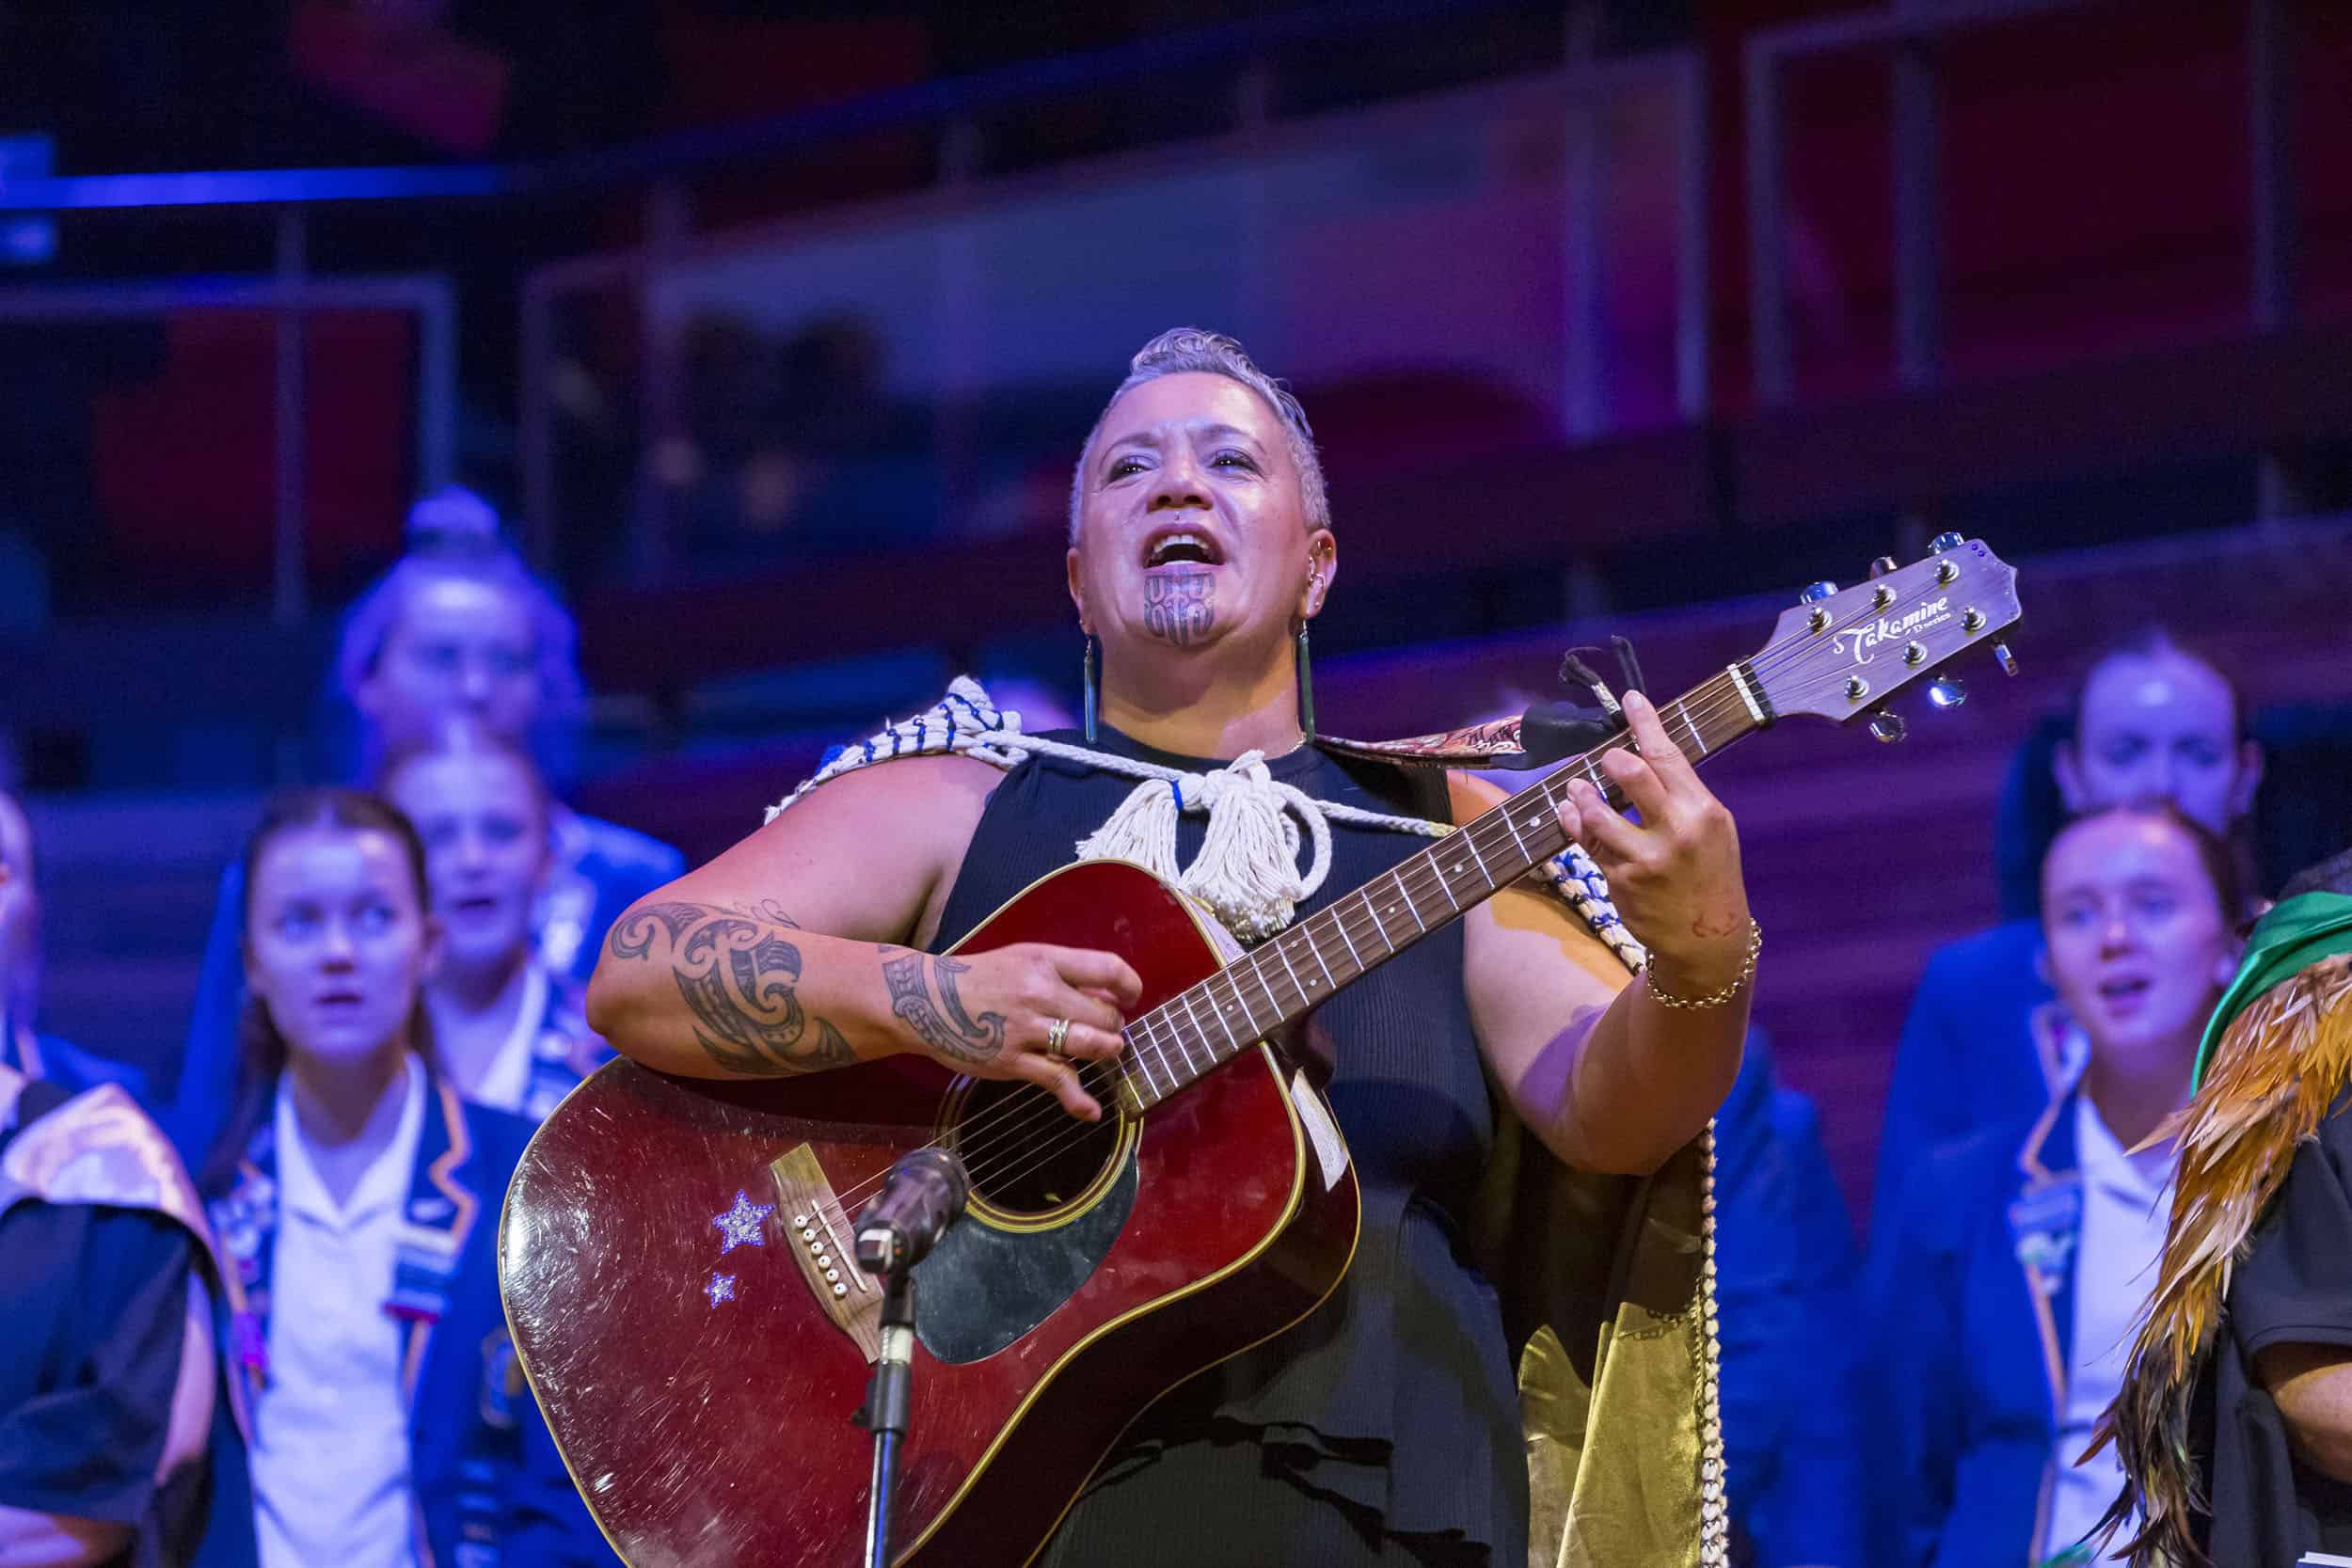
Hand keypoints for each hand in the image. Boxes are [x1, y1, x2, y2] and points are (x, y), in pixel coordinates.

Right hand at [882, 942, 1142, 1119]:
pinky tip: (1091, 1110)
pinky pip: (1059, 1081)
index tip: (1131, 998)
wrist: (926, 1000)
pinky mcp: (1014, 1062)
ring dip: (1107, 1051)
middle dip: (1113, 1025)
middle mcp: (1040, 993)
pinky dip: (1079, 1100)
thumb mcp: (1025, 959)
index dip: (1131, 986)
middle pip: (1106, 1014)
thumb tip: (1111, 993)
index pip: (1108, 968)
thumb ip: (1066, 974)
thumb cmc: (981, 979)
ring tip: (1104, 1052)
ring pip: (1091, 1044)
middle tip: (1103, 1029)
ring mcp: (1027, 1029)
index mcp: (1046, 962)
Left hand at [1553, 690, 1752, 992]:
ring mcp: (1645, 858)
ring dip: (1582, 794)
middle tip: (1604, 757)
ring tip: (1577, 787)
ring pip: (1598, 811)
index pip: (1668, 755)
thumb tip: (1645, 754)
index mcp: (1704, 812)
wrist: (1707, 939)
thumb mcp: (1713, 830)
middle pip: (1631, 774)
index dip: (1646, 723)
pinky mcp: (1619, 879)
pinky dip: (1574, 822)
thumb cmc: (1710, 875)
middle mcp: (1676, 831)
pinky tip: (1569, 812)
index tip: (1632, 698)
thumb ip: (1681, 795)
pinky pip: (1588, 842)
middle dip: (1610, 758)